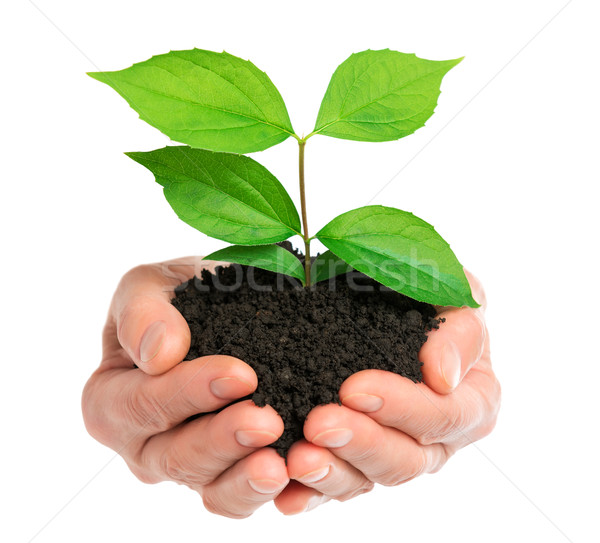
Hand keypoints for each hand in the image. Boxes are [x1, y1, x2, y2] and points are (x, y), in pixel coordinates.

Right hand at [82, 259, 287, 518]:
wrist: (213, 311)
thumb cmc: (172, 301)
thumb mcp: (147, 287)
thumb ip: (142, 312)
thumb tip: (159, 353)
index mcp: (110, 401)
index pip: (143, 404)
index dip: (188, 393)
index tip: (240, 374)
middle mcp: (142, 445)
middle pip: (176, 456)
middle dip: (223, 438)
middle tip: (267, 419)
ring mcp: (184, 466)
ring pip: (209, 488)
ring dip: (245, 476)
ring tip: (281, 461)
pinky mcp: (223, 475)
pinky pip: (238, 498)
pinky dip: (264, 491)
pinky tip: (292, 472)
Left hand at [275, 271, 499, 513]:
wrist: (393, 302)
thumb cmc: (430, 294)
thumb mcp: (456, 294)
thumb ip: (460, 330)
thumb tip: (443, 377)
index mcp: (472, 401)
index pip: (445, 415)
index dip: (403, 407)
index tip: (355, 388)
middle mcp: (435, 439)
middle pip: (406, 460)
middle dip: (361, 442)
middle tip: (318, 423)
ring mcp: (392, 453)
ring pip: (368, 480)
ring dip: (332, 473)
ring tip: (297, 458)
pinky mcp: (354, 461)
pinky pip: (335, 487)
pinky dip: (309, 494)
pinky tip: (284, 496)